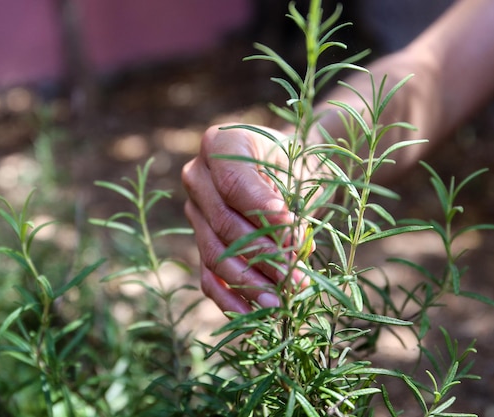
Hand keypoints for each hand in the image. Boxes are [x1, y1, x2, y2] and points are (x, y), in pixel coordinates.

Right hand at [182, 124, 302, 313]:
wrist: (289, 170)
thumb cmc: (297, 165)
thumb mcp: (298, 172)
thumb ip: (288, 204)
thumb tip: (284, 246)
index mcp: (220, 143)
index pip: (232, 182)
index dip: (259, 208)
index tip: (288, 226)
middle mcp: (197, 176)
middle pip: (223, 223)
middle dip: (261, 254)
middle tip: (294, 278)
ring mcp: (195, 210)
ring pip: (214, 253)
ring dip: (249, 282)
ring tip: (281, 303)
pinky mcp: (201, 240)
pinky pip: (207, 274)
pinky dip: (228, 298)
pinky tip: (251, 315)